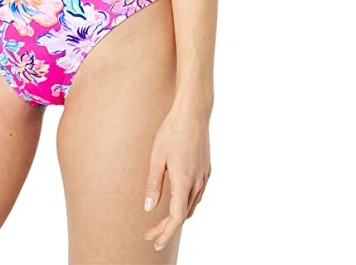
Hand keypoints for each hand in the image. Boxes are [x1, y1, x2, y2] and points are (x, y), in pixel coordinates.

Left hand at [142, 103, 211, 251]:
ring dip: (177, 216)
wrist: (193, 112)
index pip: (177, 217)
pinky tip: (177, 201)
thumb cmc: (172, 131)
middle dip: (167, 227)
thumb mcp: (157, 157)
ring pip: (192, 205)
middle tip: (150, 233)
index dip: (165, 233)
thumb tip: (148, 208)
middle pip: (184, 214)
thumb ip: (153, 185)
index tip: (154, 242)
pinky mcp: (207, 170)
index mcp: (184, 181)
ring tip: (161, 222)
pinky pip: (197, 194)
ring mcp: (205, 176)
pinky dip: (186, 203)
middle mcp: (198, 182)